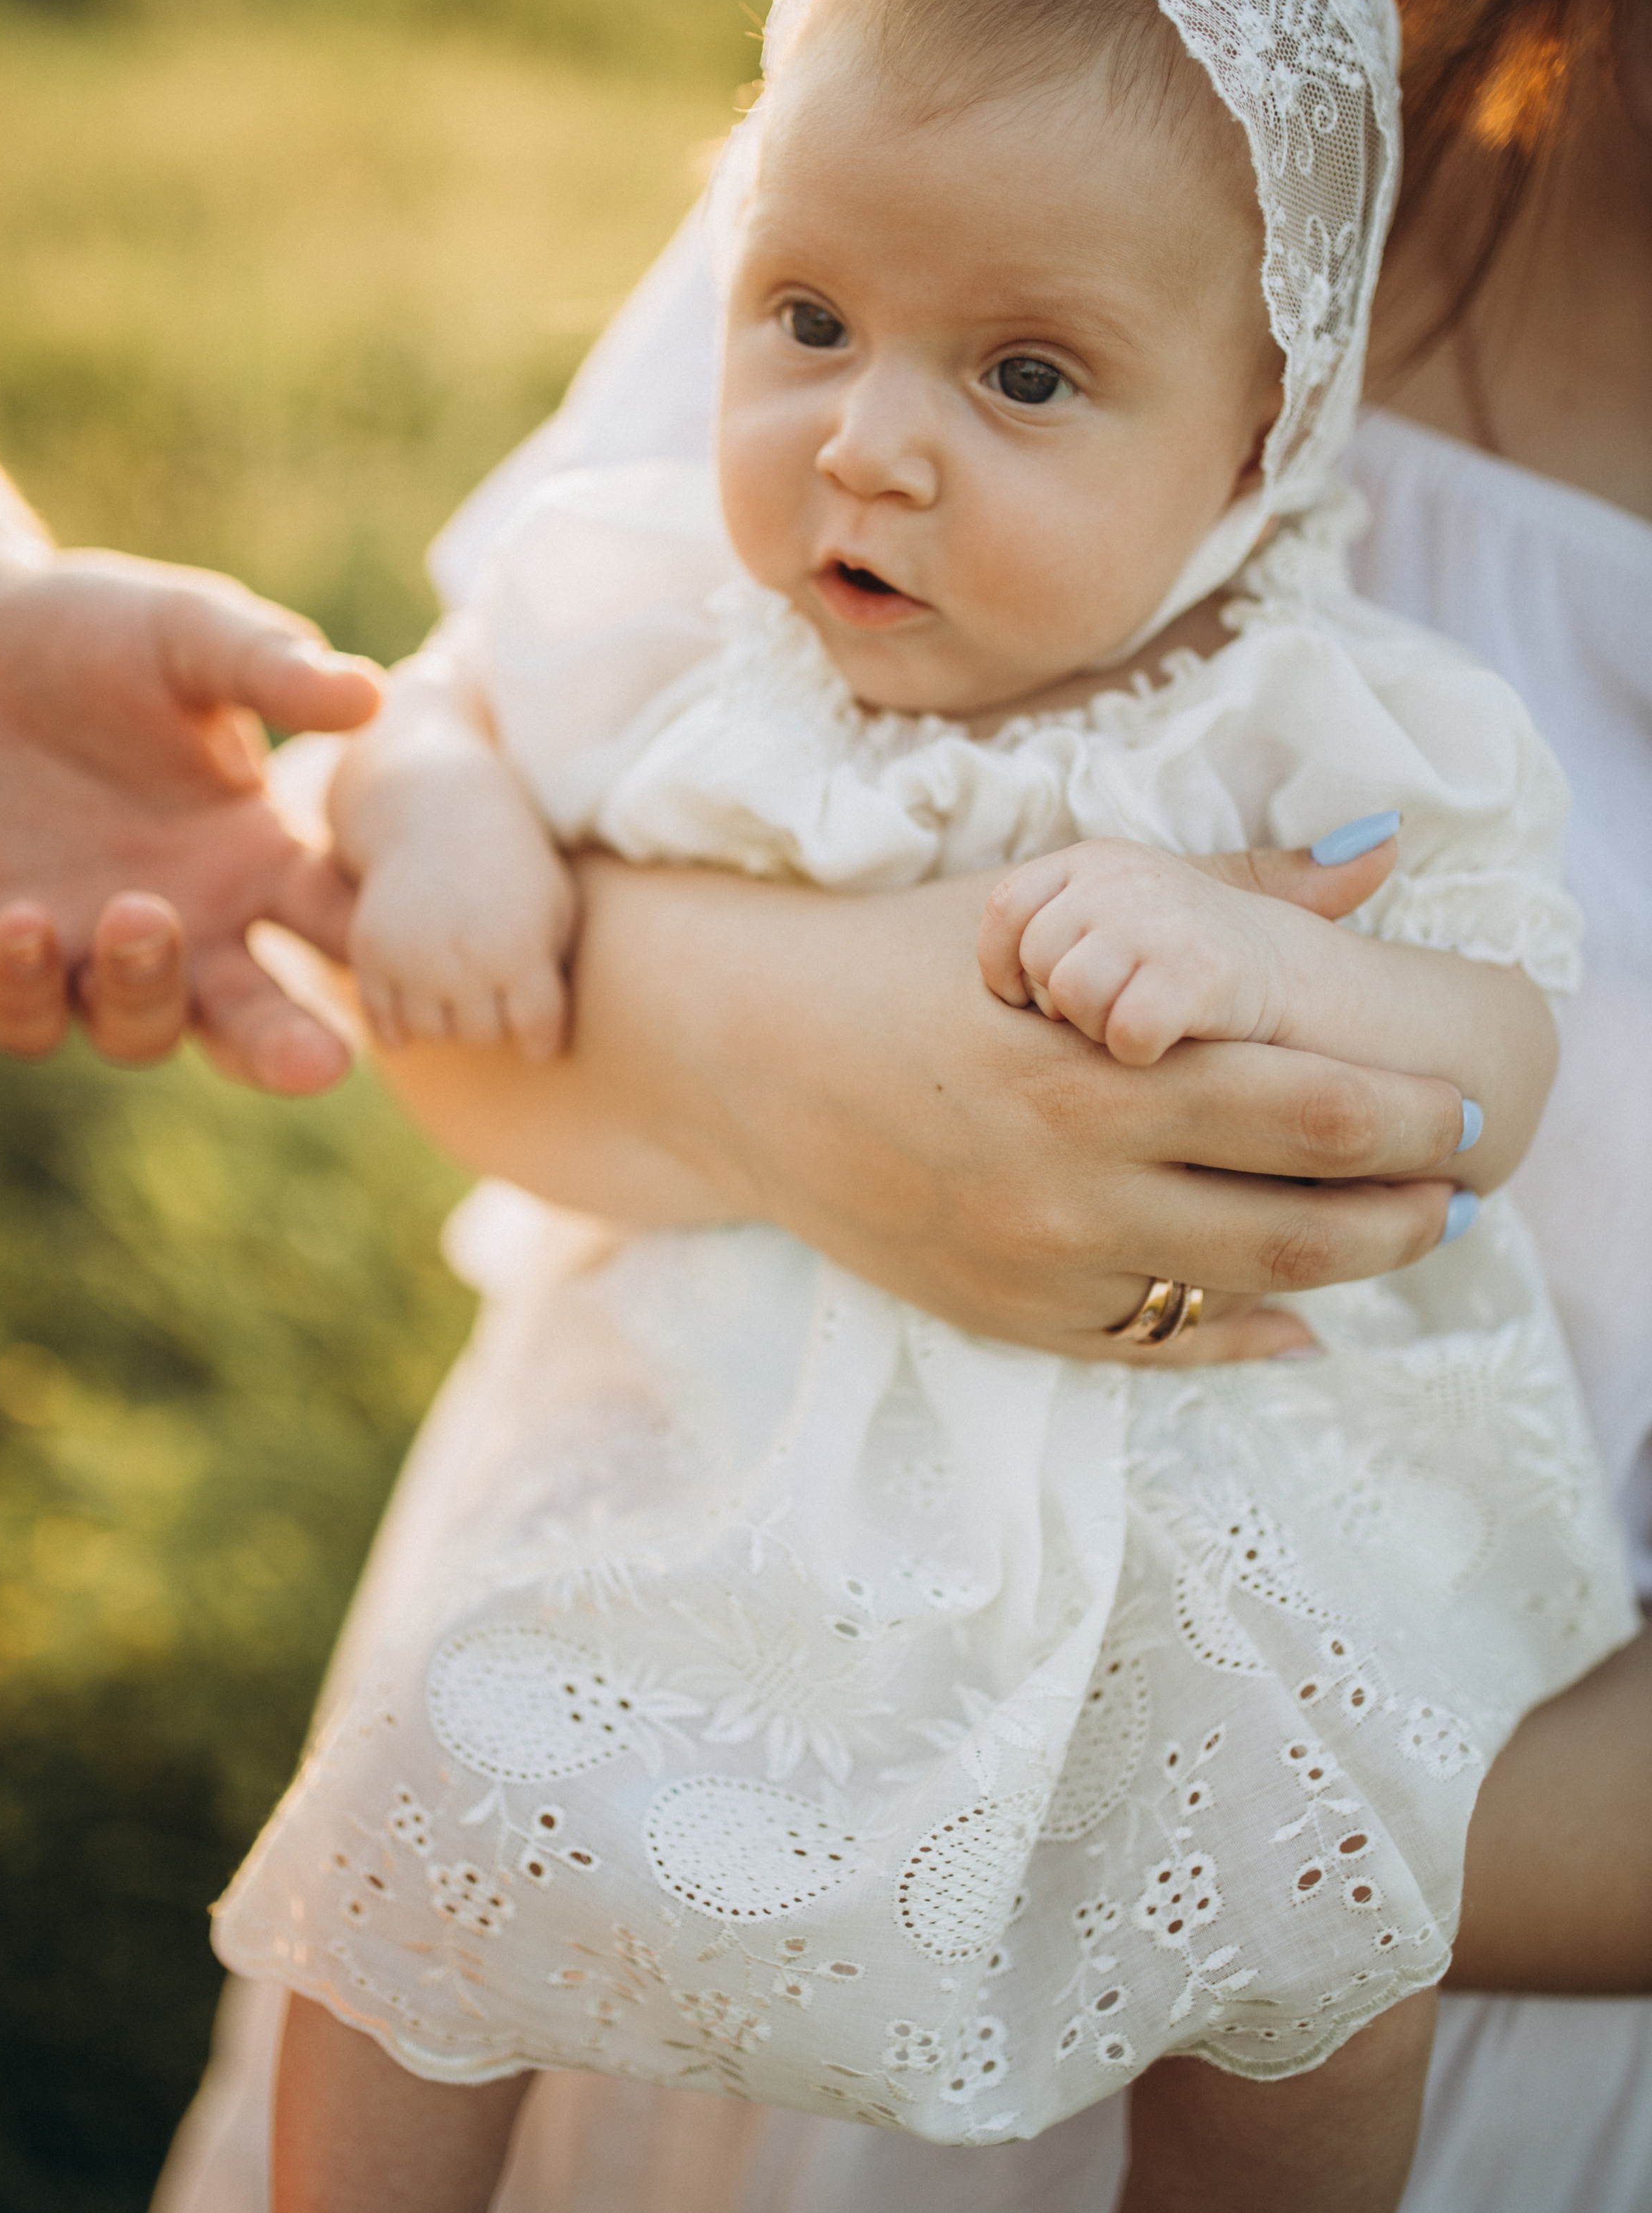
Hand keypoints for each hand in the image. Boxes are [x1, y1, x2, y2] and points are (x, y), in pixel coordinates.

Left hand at [0, 547, 381, 1090]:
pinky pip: (23, 1018)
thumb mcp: (189, 634)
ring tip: (135, 911)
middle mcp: (190, 926)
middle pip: (255, 1022)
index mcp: (256, 861)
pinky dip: (26, 988)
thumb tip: (371, 693)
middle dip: (289, 1050)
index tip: (410, 953)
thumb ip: (273, 668)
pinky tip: (26, 921)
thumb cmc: (86, 628)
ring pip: (140, 1029)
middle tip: (322, 1063)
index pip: (336, 927)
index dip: (377, 948)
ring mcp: (93, 956)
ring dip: (146, 989)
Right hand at [338, 753, 575, 1060]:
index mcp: (520, 948)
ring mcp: (412, 958)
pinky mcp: (370, 954)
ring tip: (461, 985)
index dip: (542, 1039)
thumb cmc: (515, 868)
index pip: (537, 1031)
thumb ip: (558, 971)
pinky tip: (420, 1003)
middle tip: (497, 991)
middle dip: (496, 1021)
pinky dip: (401, 1025)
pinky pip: (385, 1023)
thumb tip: (553, 1044)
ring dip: (449, 1018)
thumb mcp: (557, 908)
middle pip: (484, 1036)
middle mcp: (464, 959)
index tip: (540, 1034)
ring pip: (433, 1032)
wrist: (438, 812)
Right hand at [374, 856, 1471, 1363]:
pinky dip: (1246, 1337)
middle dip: (1414, 1199)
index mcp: (1100, 1066)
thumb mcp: (1051, 899)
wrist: (742, 1056)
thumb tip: (1371, 864)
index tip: (1470, 1097)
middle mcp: (1079, 1181)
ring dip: (1354, 1268)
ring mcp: (1043, 1263)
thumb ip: (1219, 892)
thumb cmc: (902, 958)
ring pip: (1247, 1294)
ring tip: (1409, 1231)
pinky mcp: (1007, 1313)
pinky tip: (1301, 1319)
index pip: (1315, 1108)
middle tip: (1465, 1173)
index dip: (1416, 1113)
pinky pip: (1158, 1348)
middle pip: (1308, 1217)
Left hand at [979, 833, 1398, 1063]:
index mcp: (1091, 860)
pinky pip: (1126, 1029)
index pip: (1005, 911)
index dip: (1011, 971)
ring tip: (1139, 1032)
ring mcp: (1161, 920)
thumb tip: (968, 955)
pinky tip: (1169, 1049)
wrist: (1320, 997)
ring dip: (1098, 1029)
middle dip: (1056, 1008)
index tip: (1040, 1008)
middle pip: (1033, 958)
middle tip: (1104, 1023)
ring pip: (1070, 994)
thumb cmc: (1198, 980)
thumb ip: (1058, 930)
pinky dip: (1141, 1051)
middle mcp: (1123, 875)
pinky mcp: (1201, 974)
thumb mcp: (1124, 938)